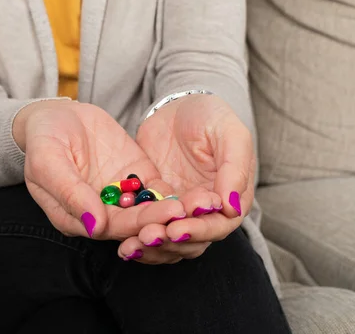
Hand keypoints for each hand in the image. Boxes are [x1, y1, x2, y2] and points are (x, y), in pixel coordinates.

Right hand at [15, 100, 186, 239]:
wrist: (55, 115)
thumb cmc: (44, 139)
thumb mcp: (48, 162)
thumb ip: (69, 193)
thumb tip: (95, 227)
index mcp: (75, 218)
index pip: (107, 229)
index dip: (133, 228)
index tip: (156, 223)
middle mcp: (101, 214)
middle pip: (134, 223)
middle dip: (159, 220)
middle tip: (182, 213)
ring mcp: (121, 197)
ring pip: (150, 210)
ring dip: (172, 211)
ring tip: (196, 205)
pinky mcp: (137, 179)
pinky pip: (158, 190)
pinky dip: (177, 193)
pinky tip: (197, 191)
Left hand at [119, 94, 254, 262]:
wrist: (177, 107)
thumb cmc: (211, 116)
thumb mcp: (230, 134)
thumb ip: (235, 169)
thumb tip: (232, 207)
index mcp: (231, 198)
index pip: (218, 225)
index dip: (198, 230)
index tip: (175, 229)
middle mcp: (206, 212)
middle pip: (192, 240)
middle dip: (169, 242)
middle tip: (147, 237)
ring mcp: (179, 211)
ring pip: (168, 240)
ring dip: (151, 247)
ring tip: (129, 247)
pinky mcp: (154, 206)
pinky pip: (147, 227)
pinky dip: (135, 238)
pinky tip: (120, 243)